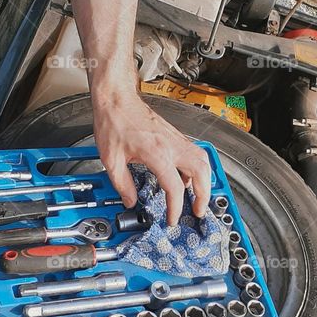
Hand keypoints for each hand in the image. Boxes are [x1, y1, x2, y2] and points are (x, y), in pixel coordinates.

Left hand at [92, 90, 210, 224]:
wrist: (117, 98)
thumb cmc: (114, 122)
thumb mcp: (111, 159)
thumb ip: (122, 184)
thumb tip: (130, 200)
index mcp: (157, 154)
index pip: (175, 187)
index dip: (175, 207)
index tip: (172, 218)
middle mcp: (172, 146)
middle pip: (201, 173)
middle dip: (204, 195)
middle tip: (198, 210)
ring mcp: (176, 139)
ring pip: (203, 160)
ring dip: (205, 180)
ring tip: (199, 196)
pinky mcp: (175, 135)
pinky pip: (195, 153)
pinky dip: (198, 168)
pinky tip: (188, 176)